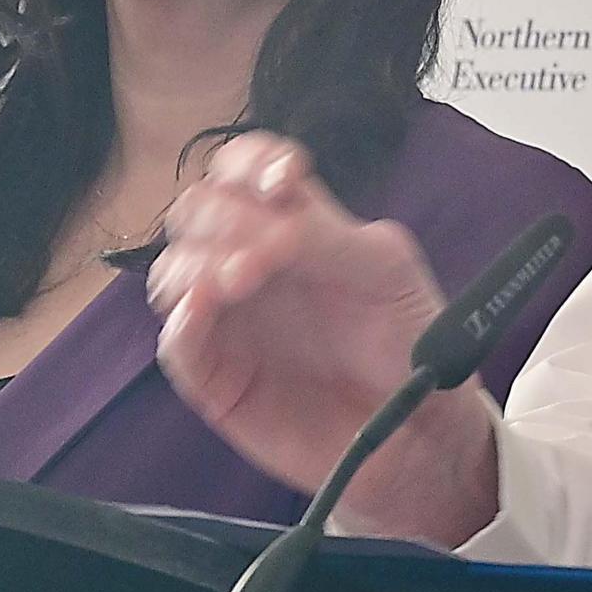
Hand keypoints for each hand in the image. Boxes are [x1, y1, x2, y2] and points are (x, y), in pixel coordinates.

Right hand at [149, 133, 499, 545]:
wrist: (419, 427)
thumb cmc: (409, 342)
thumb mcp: (386, 271)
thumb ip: (329, 235)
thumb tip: (272, 217)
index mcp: (296, 226)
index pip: (246, 170)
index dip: (250, 164)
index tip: (280, 183)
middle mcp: (252, 263)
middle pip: (197, 212)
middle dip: (221, 217)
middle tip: (265, 254)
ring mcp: (230, 319)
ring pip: (173, 271)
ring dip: (196, 264)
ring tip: (241, 282)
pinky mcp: (217, 376)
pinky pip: (177, 342)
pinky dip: (182, 320)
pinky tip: (205, 309)